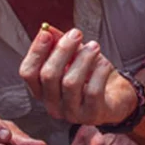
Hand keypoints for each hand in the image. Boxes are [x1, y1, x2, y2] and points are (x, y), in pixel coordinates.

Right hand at [19, 26, 137, 125]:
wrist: (116, 96)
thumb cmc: (91, 76)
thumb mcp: (73, 57)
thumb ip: (58, 43)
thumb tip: (46, 29)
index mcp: (43, 91)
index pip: (28, 73)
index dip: (35, 52)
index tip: (46, 33)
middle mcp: (52, 105)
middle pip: (48, 75)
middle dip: (62, 50)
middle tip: (76, 34)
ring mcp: (71, 113)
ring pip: (70, 82)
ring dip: (83, 58)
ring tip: (94, 46)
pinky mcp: (91, 115)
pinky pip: (92, 91)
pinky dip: (99, 72)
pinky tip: (105, 64)